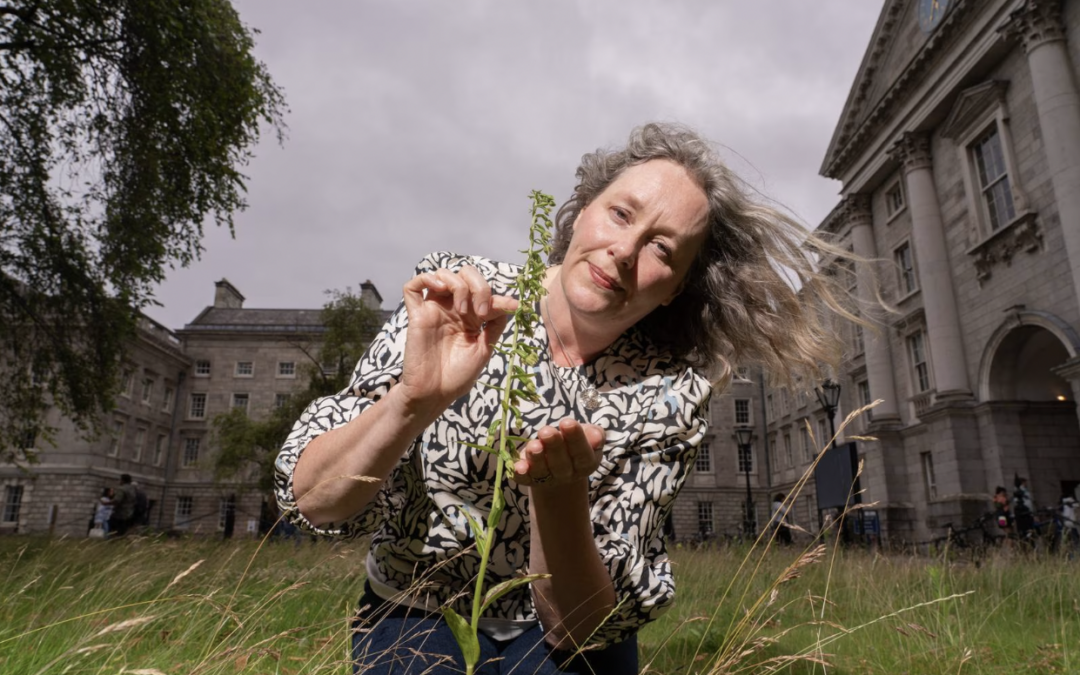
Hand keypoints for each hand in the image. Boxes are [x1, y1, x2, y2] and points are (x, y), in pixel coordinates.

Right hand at [400, 266, 517, 413]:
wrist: (434, 395)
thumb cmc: (458, 376)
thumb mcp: (484, 349)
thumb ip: (494, 326)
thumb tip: (510, 304)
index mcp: (470, 317)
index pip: (484, 293)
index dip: (498, 296)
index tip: (512, 306)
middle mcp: (452, 309)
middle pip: (464, 275)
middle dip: (478, 286)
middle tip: (481, 312)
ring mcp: (434, 310)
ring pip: (442, 274)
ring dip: (458, 285)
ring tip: (462, 310)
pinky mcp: (416, 315)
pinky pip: (413, 286)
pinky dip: (426, 278)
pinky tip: (440, 288)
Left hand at [513, 419, 603, 488]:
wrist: (561, 466)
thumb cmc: (575, 444)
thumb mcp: (589, 436)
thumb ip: (595, 435)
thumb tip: (596, 437)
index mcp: (586, 464)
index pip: (582, 453)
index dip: (576, 439)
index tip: (567, 422)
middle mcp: (567, 474)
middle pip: (561, 464)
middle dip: (554, 446)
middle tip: (547, 432)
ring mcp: (547, 479)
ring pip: (542, 471)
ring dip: (537, 458)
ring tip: (534, 445)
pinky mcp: (529, 479)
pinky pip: (524, 479)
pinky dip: (521, 473)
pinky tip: (518, 466)